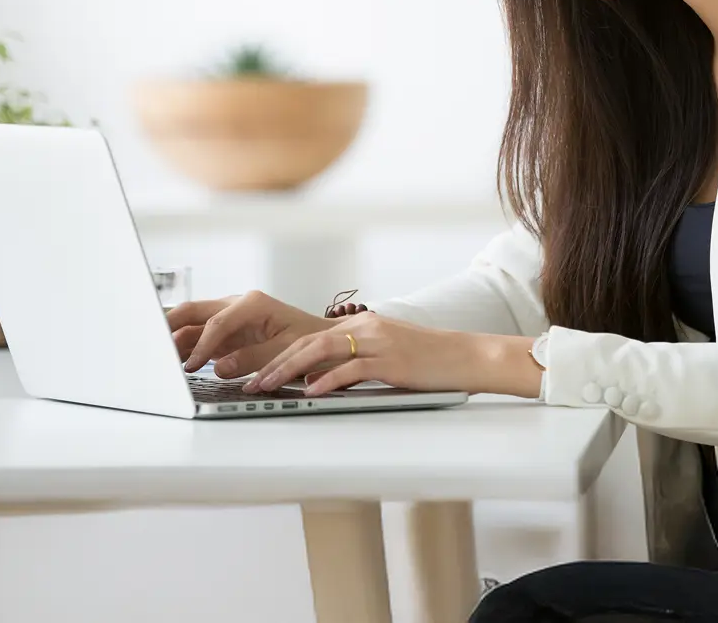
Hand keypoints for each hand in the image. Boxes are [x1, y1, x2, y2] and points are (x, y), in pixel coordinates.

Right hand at [165, 291, 331, 378]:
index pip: (217, 323)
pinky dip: (185, 348)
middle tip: (149, 342)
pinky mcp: (228, 334)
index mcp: (252, 304)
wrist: (323, 340)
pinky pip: (200, 338)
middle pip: (194, 312)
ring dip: (174, 338)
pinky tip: (173, 361)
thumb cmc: (310, 340)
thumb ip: (253, 358)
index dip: (201, 346)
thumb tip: (221, 367)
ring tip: (156, 357)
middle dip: (170, 325)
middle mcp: (237, 306)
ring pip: (192, 325)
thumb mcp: (287, 350)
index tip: (191, 366)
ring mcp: (230, 319)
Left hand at [244, 312, 544, 397]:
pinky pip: (351, 369)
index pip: (308, 338)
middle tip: (249, 382)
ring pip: (320, 352)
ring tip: (267, 386)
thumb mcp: (386, 354)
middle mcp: (364, 328)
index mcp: (361, 325)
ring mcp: (377, 342)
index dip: (277, 355)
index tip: (255, 372)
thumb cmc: (429, 361)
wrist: (467, 356)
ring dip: (288, 370)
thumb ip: (354, 362)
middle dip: (272, 363)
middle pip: (306, 342)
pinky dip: (327, 381)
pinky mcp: (391, 361)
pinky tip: (310, 393)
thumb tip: (319, 381)